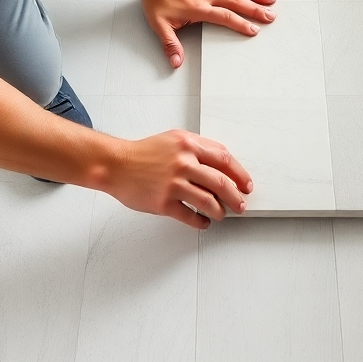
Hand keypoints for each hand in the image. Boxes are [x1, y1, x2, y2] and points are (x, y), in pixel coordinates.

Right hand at [104, 129, 252, 228]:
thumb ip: (198, 148)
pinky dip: (201, 222)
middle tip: (241, 205)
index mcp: (188, 145)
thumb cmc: (144, 152)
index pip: (224, 159)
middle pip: (221, 182)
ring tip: (221, 214)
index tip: (246, 185)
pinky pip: (190, 216)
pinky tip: (204, 222)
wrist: (117, 165)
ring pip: (209, 202)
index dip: (240, 174)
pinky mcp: (164, 202)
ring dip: (220, 211)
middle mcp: (183, 163)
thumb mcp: (174, 139)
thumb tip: (222, 164)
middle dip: (236, 197)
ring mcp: (173, 184)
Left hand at [142, 0, 276, 67]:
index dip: (240, 23)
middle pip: (236, 1)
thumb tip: (176, 62)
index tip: (253, 30)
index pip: (224, 16)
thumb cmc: (157, 1)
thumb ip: (170, 45)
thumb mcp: (160, 26)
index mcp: (198, 8)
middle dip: (255, 8)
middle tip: (270, 15)